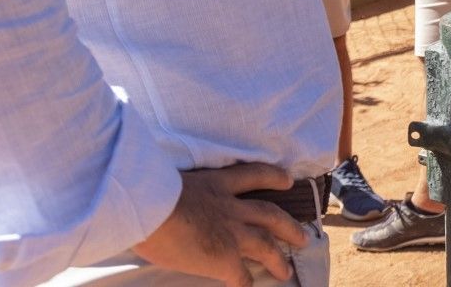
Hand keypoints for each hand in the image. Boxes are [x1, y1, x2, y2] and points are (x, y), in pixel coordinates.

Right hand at [132, 163, 307, 286]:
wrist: (149, 206)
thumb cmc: (147, 190)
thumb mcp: (172, 182)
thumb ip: (182, 192)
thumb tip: (171, 202)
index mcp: (217, 183)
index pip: (254, 175)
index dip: (274, 177)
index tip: (288, 180)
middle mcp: (231, 207)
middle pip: (270, 214)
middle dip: (288, 227)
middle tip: (303, 237)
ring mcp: (231, 232)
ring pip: (265, 245)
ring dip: (278, 259)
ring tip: (287, 270)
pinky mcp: (224, 257)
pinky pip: (241, 276)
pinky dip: (246, 284)